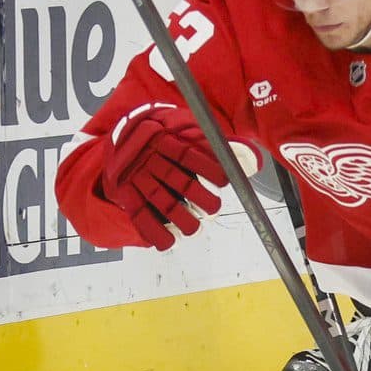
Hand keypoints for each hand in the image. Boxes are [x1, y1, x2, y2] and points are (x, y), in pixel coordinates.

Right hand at [96, 102, 227, 248]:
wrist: (121, 137)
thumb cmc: (163, 135)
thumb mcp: (184, 129)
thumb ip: (213, 145)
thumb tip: (250, 162)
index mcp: (164, 138)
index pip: (187, 154)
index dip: (207, 168)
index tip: (223, 181)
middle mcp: (149, 157)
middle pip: (175, 178)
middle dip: (198, 197)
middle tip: (213, 208)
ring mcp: (137, 177)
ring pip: (160, 199)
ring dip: (179, 218)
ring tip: (194, 228)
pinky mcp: (126, 193)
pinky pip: (139, 214)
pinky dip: (154, 231)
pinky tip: (169, 241)